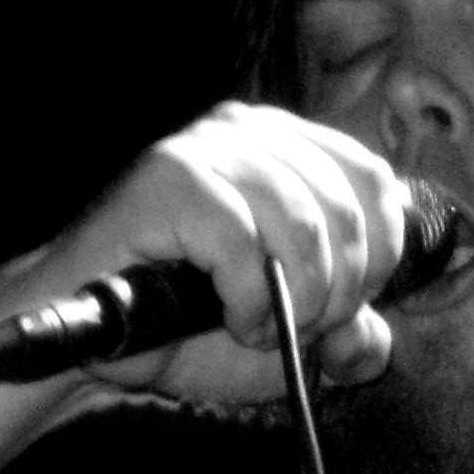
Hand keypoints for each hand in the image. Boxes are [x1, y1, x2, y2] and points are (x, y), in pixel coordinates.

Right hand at [48, 103, 410, 405]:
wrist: (97, 342)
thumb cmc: (190, 329)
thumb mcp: (293, 341)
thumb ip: (349, 339)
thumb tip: (372, 339)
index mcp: (290, 150)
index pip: (374, 184)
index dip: (377, 259)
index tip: (341, 308)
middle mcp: (252, 131)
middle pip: (348, 211)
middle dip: (337, 293)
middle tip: (296, 328)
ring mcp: (209, 147)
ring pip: (304, 226)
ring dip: (295, 302)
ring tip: (259, 327)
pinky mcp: (172, 177)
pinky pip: (246, 245)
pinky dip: (249, 302)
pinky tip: (230, 319)